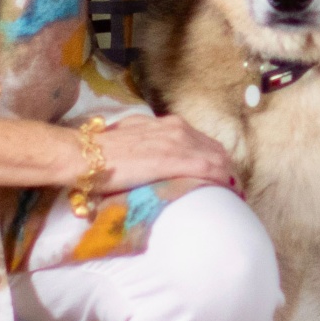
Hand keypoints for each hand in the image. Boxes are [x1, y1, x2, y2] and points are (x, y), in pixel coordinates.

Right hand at [95, 113, 238, 195]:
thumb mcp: (132, 137)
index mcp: (168, 125)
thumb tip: (150, 157)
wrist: (86, 154)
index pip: (203, 141)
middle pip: (216, 150)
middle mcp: (177, 130)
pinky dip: (222, 182)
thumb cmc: (103, 151)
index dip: (215, 159)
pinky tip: (227, 193)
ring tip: (233, 196)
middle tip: (231, 190)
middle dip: (226, 171)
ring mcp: (178, 144)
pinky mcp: (174, 161)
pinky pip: (209, 170)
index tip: (220, 175)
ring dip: (228, 178)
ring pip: (217, 160)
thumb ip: (148, 142)